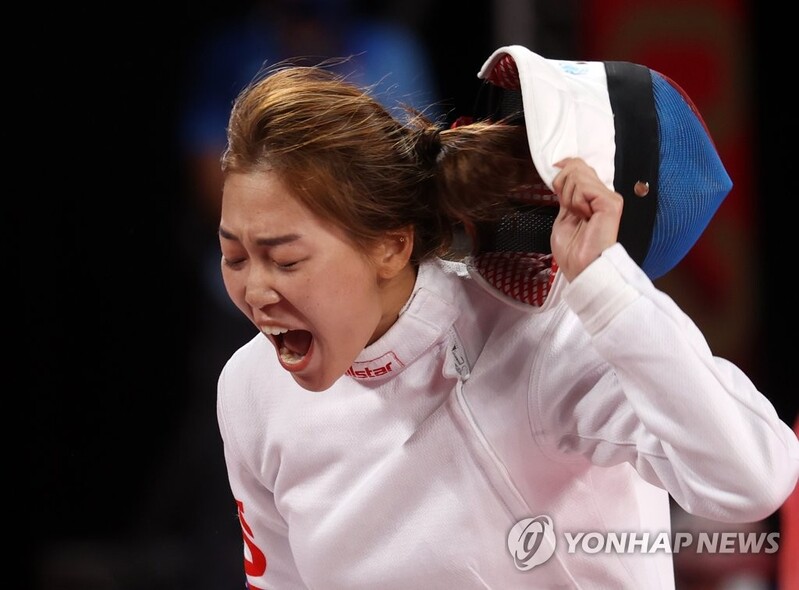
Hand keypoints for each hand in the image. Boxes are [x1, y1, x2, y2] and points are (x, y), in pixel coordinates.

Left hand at [550, 157, 622, 280]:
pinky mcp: (611, 203)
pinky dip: (575, 202)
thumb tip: (560, 171)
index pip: (580, 168)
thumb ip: (565, 195)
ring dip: (568, 197)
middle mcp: (603, 195)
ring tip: (577, 216)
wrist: (581, 269)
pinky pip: (584, 187)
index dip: (565, 166)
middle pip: (577, 167)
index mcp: (592, 198)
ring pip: (578, 175)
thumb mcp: (563, 216)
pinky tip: (584, 217)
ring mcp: (609, 198)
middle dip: (562, 185)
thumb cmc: (573, 251)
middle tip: (568, 209)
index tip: (555, 169)